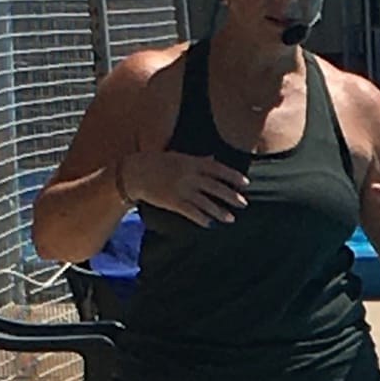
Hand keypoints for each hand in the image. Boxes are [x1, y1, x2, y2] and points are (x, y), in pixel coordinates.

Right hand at [121, 150, 246, 227]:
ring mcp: (181, 189)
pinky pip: (191, 212)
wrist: (133, 172)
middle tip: (244, 203)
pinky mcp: (173, 202)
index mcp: (190, 162)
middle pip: (215, 187)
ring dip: (219, 211)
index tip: (245, 183)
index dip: (232, 176)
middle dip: (231, 196)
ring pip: (205, 202)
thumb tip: (214, 158)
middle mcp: (188, 176)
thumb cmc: (156, 162)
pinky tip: (209, 224)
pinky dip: (201, 218)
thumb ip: (197, 160)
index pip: (217, 169)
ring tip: (231, 219)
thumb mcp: (177, 156)